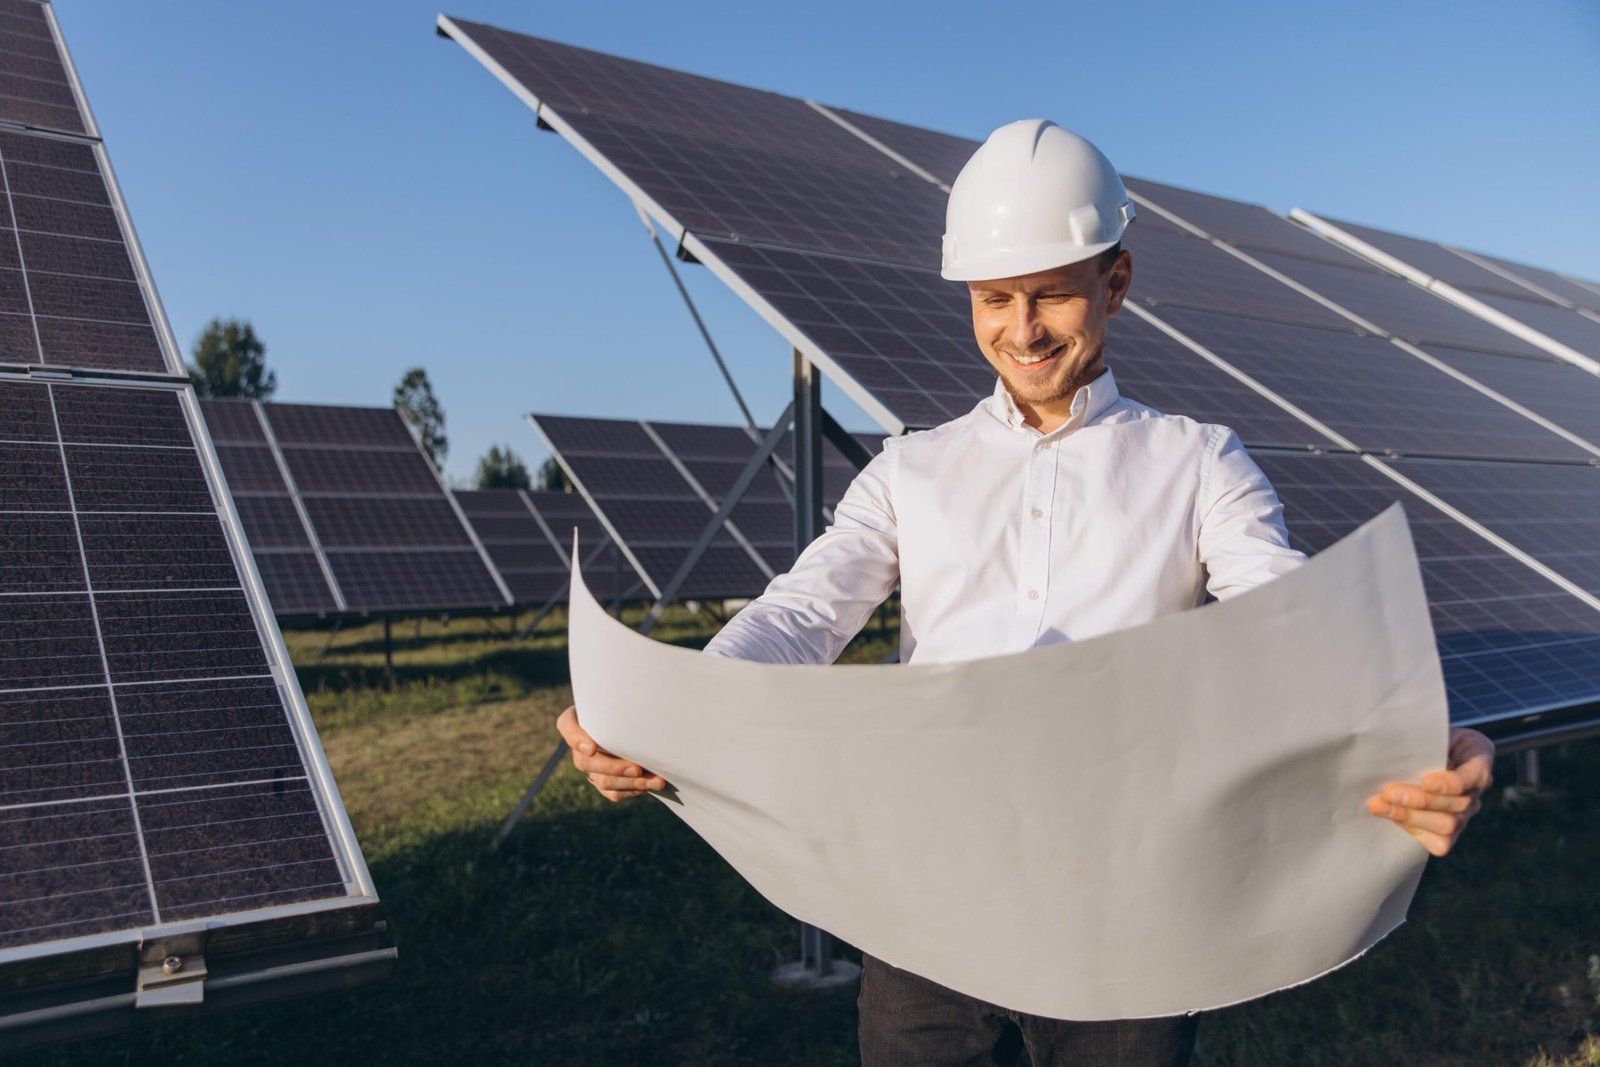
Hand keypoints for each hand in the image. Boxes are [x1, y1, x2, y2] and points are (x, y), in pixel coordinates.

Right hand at [555, 706, 666, 802]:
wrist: (635, 720)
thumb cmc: (626, 703)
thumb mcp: (620, 698)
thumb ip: (621, 702)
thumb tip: (636, 704)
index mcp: (576, 719)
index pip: (567, 726)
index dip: (577, 739)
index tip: (592, 748)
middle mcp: (579, 745)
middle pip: (585, 762)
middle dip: (613, 768)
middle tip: (637, 768)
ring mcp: (590, 766)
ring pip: (602, 781)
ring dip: (631, 783)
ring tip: (655, 780)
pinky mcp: (603, 781)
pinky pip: (613, 793)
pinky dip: (632, 790)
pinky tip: (650, 785)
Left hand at [1365, 727, 1494, 856]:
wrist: (1423, 751)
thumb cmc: (1426, 738)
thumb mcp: (1430, 729)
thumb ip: (1424, 739)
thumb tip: (1399, 747)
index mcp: (1477, 761)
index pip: (1470, 777)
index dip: (1449, 784)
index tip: (1426, 781)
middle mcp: (1475, 791)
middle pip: (1457, 806)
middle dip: (1420, 801)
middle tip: (1389, 791)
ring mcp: (1464, 814)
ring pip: (1447, 826)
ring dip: (1409, 816)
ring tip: (1379, 805)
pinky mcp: (1448, 832)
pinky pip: (1440, 843)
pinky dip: (1413, 831)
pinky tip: (1390, 816)